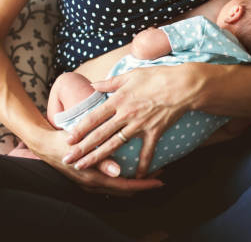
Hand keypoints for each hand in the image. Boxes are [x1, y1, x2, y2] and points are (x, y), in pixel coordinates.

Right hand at [30, 127, 164, 195]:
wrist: (44, 144)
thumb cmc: (64, 142)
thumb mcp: (82, 148)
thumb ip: (101, 161)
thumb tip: (119, 172)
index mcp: (94, 178)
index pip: (126, 186)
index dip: (145, 185)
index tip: (160, 181)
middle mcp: (94, 184)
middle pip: (126, 189)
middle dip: (144, 183)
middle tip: (162, 174)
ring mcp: (91, 183)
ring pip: (120, 187)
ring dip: (136, 180)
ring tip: (152, 171)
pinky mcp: (90, 177)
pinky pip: (113, 182)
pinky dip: (126, 178)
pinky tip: (133, 168)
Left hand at [62, 63, 201, 177]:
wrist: (182, 85)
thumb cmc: (157, 76)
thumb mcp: (131, 74)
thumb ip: (110, 82)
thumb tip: (93, 85)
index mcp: (118, 100)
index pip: (94, 117)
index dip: (79, 129)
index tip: (68, 140)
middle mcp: (126, 115)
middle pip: (99, 134)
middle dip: (82, 149)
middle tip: (68, 160)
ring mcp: (140, 125)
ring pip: (115, 145)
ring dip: (99, 157)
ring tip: (85, 167)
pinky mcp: (154, 131)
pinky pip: (147, 151)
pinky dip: (143, 164)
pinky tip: (137, 176)